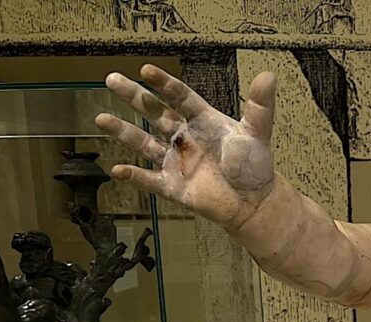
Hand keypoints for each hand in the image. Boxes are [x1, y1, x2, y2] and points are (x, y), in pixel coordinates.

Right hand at [96, 64, 276, 230]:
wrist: (255, 202)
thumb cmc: (255, 165)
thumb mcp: (257, 132)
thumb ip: (260, 106)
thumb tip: (269, 75)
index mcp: (202, 121)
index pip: (180, 97)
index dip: (164, 84)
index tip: (146, 70)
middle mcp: (184, 138)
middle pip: (154, 113)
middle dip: (134, 96)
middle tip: (111, 78)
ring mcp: (176, 161)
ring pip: (144, 143)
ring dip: (123, 131)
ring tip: (101, 118)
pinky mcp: (174, 186)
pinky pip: (149, 180)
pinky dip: (134, 176)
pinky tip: (117, 169)